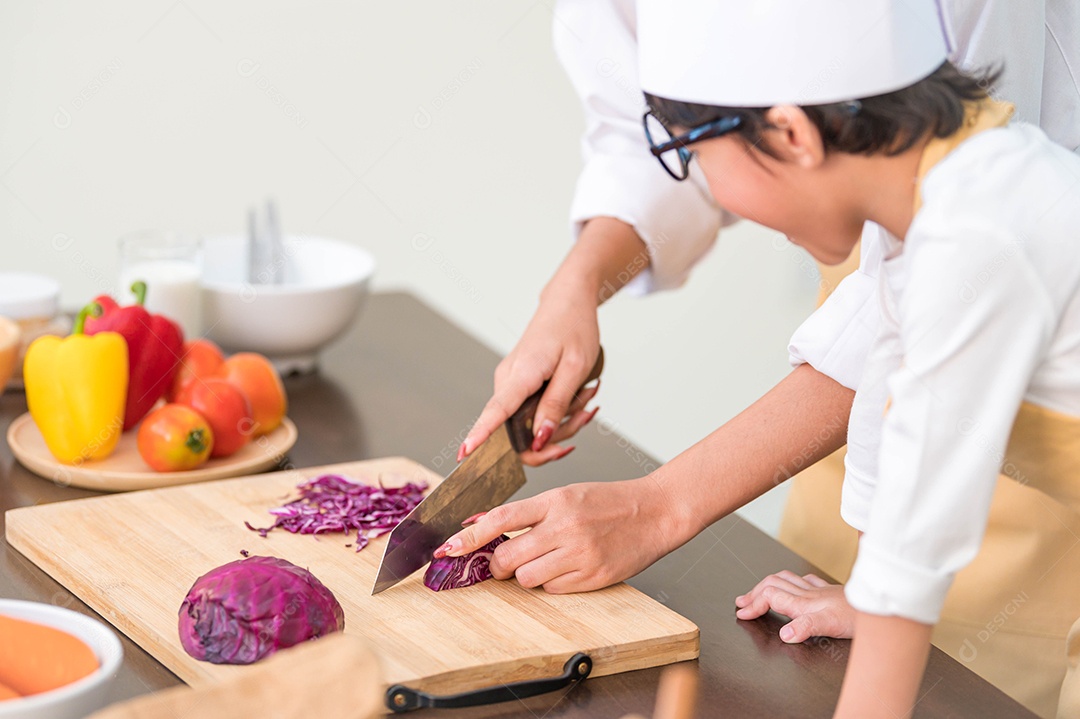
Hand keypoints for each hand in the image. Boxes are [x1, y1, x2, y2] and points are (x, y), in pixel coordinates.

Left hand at [437, 478, 679, 592]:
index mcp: (555, 501)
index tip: (448, 548)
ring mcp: (580, 555)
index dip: (470, 536)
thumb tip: (483, 524)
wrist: (655, 512)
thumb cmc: (609, 501)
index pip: (501, 519)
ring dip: (527, 575)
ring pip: (527, 578)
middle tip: (501, 563)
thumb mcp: (567, 496)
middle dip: (497, 565)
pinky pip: (554, 590)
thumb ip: (530, 512)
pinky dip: (552, 584)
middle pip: (508, 557)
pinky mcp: (593, 578)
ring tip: (546, 561)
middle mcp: (565, 527)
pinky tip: (568, 568)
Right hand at [460, 287, 600, 465]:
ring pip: (531, 424)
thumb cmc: (573, 327)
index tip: (466, 454)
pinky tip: (579, 394)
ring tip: (589, 394)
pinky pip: (534, 412)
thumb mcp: (576, 368)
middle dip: (557, 433)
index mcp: (521, 374)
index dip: (481, 436)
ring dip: (565, 419)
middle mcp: (508, 381)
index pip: (495, 411)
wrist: (568, 301)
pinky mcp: (518, 386)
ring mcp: (511, 384)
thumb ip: (556, 405)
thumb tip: (539, 439)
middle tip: (587, 412)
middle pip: (521, 431)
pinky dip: (559, 410)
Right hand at [734, 571, 853, 642]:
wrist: (882, 608)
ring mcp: (818, 591)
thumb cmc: (860, 618)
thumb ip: (806, 628)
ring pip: (785, 579)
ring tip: (758, 590)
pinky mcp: (829, 592)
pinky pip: (805, 581)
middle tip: (742, 602)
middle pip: (772, 585)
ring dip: (768, 584)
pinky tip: (794, 585)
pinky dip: (792, 581)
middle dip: (754, 592)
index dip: (753, 604)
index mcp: (804, 603)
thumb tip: (784, 633)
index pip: (770, 597)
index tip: (742, 613)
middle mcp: (808, 594)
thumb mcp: (831, 626)